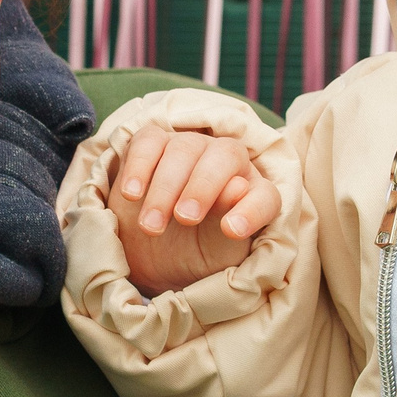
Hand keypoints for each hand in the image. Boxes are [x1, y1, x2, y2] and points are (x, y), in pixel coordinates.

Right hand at [109, 125, 282, 296]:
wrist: (154, 254)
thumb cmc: (196, 255)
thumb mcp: (218, 255)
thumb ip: (234, 231)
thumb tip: (237, 189)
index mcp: (254, 193)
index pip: (264, 194)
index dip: (251, 210)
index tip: (231, 231)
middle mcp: (227, 161)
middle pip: (226, 155)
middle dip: (204, 187)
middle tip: (183, 219)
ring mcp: (191, 147)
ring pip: (184, 149)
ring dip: (166, 187)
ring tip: (151, 227)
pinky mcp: (154, 144)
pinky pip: (149, 142)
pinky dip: (139, 166)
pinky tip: (132, 195)